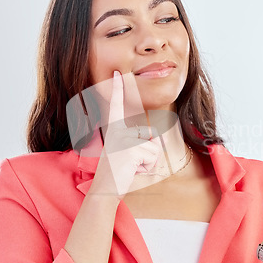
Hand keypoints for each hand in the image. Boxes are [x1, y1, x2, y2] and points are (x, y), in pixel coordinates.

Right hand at [89, 71, 162, 196]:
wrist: (104, 189)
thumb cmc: (118, 173)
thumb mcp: (128, 154)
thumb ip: (141, 143)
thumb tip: (158, 139)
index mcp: (115, 130)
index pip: (116, 106)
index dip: (117, 89)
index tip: (118, 73)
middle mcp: (118, 131)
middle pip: (151, 135)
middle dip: (149, 152)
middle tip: (131, 164)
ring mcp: (123, 140)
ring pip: (154, 147)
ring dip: (149, 162)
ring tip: (132, 167)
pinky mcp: (131, 150)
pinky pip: (153, 157)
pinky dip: (148, 167)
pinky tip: (133, 171)